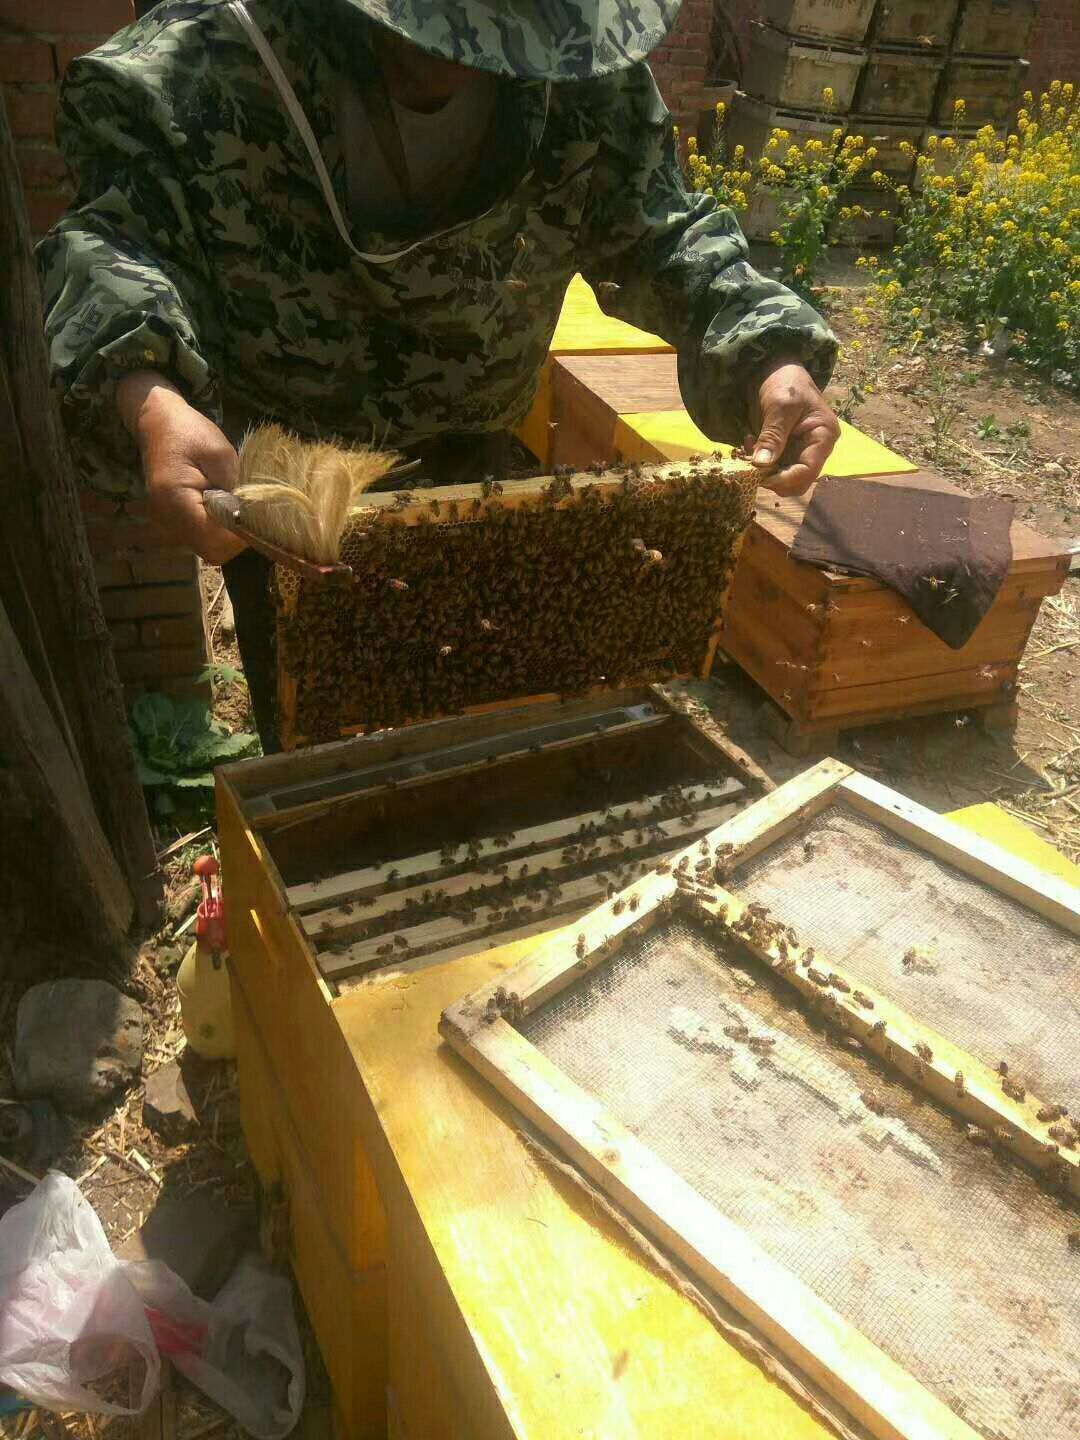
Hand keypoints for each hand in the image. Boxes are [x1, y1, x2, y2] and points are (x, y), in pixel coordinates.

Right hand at [117, 371, 245, 564]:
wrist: (157, 423)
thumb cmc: (189, 432)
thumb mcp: (220, 453)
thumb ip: (236, 488)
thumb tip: (255, 518)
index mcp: (175, 499)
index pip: (215, 538)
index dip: (242, 535)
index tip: (260, 517)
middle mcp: (168, 520)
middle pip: (213, 550)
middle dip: (239, 538)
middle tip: (253, 512)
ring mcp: (171, 524)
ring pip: (211, 547)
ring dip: (232, 534)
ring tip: (241, 506)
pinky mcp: (178, 523)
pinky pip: (205, 538)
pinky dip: (222, 530)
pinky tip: (228, 507)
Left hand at [745, 358, 839, 496]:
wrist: (776, 370)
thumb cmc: (786, 382)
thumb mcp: (780, 406)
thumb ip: (773, 435)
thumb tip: (762, 464)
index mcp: (824, 436)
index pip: (808, 471)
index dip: (785, 479)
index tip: (760, 478)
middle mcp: (816, 448)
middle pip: (798, 481)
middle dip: (773, 478)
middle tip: (751, 464)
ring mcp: (800, 451)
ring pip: (784, 478)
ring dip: (763, 471)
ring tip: (749, 448)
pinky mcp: (786, 451)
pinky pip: (773, 468)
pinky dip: (759, 462)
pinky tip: (749, 444)